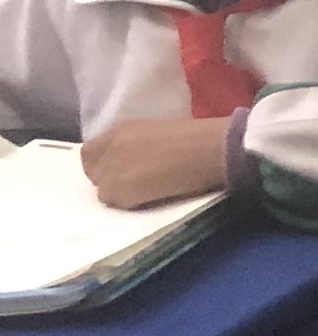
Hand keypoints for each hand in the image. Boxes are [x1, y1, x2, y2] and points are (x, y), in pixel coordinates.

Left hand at [81, 116, 230, 206]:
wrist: (210, 149)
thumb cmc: (198, 139)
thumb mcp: (158, 134)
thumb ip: (137, 146)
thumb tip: (136, 162)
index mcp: (120, 131)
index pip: (90, 153)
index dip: (102, 165)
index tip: (119, 171)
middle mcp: (108, 148)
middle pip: (94, 174)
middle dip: (109, 181)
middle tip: (134, 186)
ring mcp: (111, 170)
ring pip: (104, 192)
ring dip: (121, 195)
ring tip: (147, 194)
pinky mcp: (118, 191)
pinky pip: (117, 204)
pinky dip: (131, 204)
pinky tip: (151, 199)